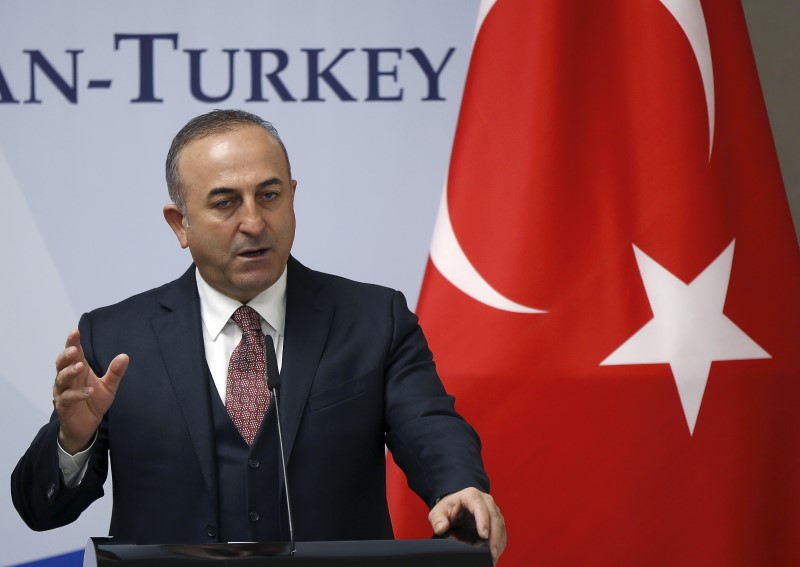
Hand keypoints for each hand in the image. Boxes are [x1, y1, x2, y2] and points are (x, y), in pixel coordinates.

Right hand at [53, 329, 128, 453]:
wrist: (87, 426)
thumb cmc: (94, 402)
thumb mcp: (109, 387)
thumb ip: (115, 372)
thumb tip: (125, 356)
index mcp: (78, 371)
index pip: (74, 353)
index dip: (73, 342)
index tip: (75, 331)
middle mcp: (68, 379)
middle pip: (62, 363)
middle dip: (66, 355)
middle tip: (74, 349)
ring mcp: (63, 392)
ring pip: (61, 379)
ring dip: (70, 372)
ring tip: (80, 366)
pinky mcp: (64, 406)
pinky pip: (68, 398)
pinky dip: (78, 394)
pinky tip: (89, 391)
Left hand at [429, 487, 505, 563]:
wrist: (455, 508)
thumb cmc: (447, 509)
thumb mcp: (438, 512)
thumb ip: (438, 519)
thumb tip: (441, 528)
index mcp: (471, 495)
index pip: (479, 507)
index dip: (483, 521)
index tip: (484, 535)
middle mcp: (485, 500)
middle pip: (494, 517)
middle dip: (494, 536)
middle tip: (492, 552)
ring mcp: (493, 510)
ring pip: (500, 525)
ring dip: (498, 541)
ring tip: (494, 556)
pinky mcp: (496, 520)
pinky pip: (502, 531)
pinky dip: (500, 543)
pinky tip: (495, 553)